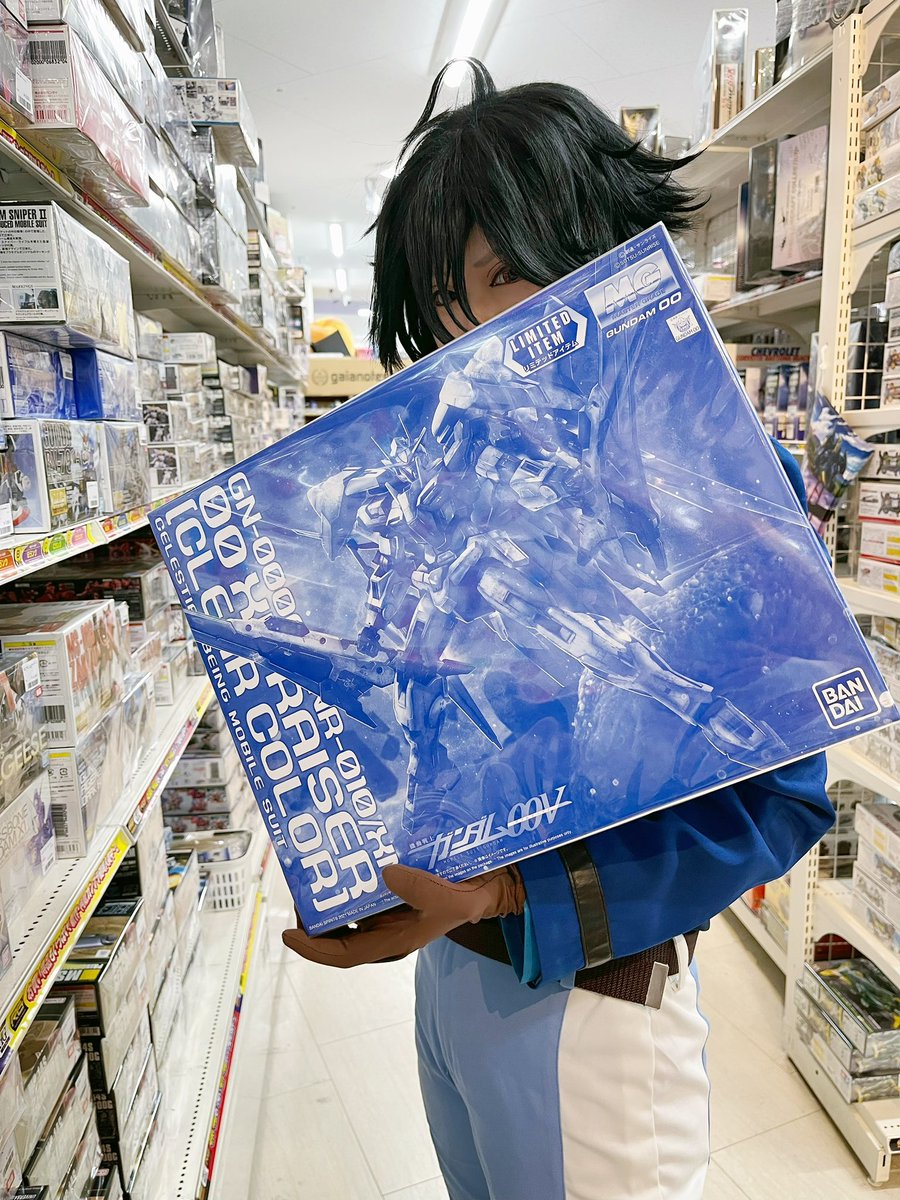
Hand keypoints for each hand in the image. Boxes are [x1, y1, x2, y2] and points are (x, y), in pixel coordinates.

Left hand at [281, 863, 524, 967]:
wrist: (491, 886)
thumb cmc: (472, 898)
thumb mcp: (453, 898)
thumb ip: (423, 890)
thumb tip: (385, 873)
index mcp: (395, 940)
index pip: (344, 954)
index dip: (313, 948)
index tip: (288, 933)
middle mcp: (385, 928)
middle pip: (338, 931)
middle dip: (314, 915)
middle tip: (299, 886)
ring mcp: (388, 910)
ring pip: (347, 908)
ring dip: (328, 893)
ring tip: (313, 867)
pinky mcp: (394, 889)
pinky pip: (363, 886)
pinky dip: (349, 875)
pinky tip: (342, 853)